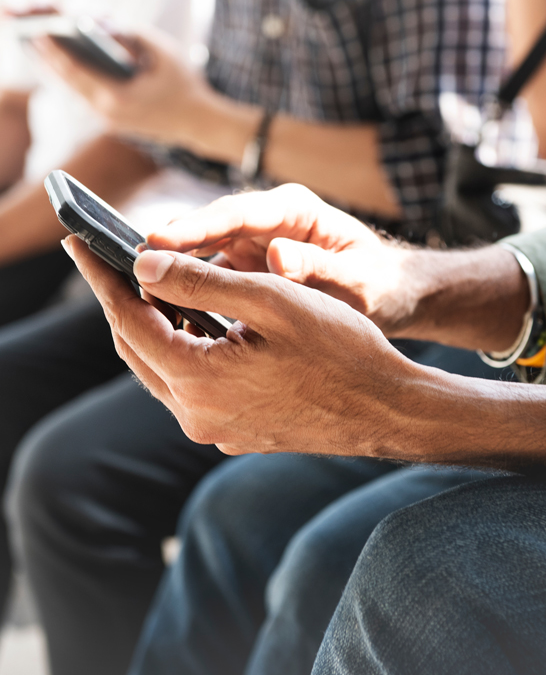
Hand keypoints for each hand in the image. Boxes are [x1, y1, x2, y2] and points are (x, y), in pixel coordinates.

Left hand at [33, 27, 217, 146]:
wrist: (199, 123)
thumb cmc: (185, 85)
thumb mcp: (162, 51)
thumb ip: (131, 32)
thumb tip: (100, 23)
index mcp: (117, 98)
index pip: (76, 71)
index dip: (55, 51)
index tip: (39, 32)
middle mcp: (107, 114)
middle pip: (68, 84)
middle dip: (50, 59)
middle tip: (32, 36)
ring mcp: (109, 121)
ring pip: (74, 93)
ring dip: (59, 71)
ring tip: (42, 49)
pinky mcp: (113, 123)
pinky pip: (85, 98)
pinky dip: (74, 81)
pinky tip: (65, 66)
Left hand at [63, 235, 412, 456]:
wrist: (388, 408)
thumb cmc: (342, 349)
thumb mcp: (272, 301)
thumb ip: (200, 282)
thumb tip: (141, 263)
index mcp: (199, 380)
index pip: (128, 319)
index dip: (101, 276)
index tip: (76, 242)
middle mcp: (197, 414)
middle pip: (136, 347)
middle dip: (118, 299)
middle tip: (103, 257)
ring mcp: (214, 428)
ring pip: (161, 368)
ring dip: (150, 325)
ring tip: (147, 283)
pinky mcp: (234, 431)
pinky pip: (189, 385)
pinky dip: (180, 349)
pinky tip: (191, 323)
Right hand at [148, 184, 422, 336]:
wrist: (391, 297)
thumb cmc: (381, 285)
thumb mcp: (359, 281)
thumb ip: (321, 269)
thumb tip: (277, 255)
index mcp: (293, 210)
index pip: (234, 212)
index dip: (194, 227)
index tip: (157, 242)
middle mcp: (266, 222)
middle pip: (207, 229)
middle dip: (169, 249)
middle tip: (126, 268)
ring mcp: (254, 244)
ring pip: (201, 254)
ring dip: (172, 273)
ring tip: (135, 294)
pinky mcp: (247, 269)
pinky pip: (209, 278)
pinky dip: (190, 294)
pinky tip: (168, 316)